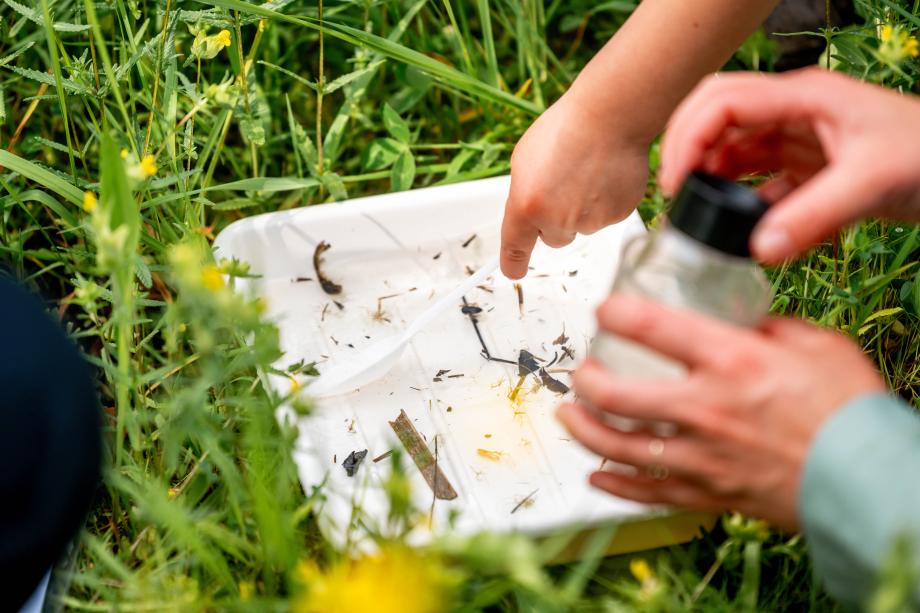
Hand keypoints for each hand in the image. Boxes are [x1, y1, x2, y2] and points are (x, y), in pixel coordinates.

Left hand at [500, 93, 649, 278]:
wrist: (609, 116)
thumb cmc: (566, 129)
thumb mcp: (524, 160)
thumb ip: (523, 194)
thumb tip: (528, 212)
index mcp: (526, 205)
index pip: (515, 246)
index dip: (513, 262)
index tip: (513, 271)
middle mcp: (557, 220)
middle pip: (553, 238)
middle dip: (556, 219)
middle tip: (564, 184)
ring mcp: (590, 221)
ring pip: (581, 227)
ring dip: (582, 208)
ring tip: (586, 172)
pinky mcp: (617, 216)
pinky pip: (606, 217)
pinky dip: (606, 201)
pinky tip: (605, 175)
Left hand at [557, 293, 884, 529]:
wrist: (868, 477)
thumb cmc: (848, 408)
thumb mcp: (815, 344)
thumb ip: (765, 327)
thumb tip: (734, 318)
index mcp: (731, 361)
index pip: (651, 326)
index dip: (614, 312)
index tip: (604, 309)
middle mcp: (706, 408)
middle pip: (615, 393)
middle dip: (585, 379)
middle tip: (580, 371)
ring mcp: (701, 456)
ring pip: (618, 445)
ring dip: (583, 430)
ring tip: (568, 416)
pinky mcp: (707, 492)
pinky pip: (647, 491)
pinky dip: (615, 484)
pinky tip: (596, 474)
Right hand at [659, 68, 919, 262]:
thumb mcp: (872, 182)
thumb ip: (813, 217)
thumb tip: (759, 248)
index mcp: (804, 98)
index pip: (722, 101)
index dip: (688, 138)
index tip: (675, 182)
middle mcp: (794, 113)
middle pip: (715, 115)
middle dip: (686, 149)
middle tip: (673, 193)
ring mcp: (799, 139)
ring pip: (733, 150)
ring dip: (711, 178)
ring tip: (700, 214)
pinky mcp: (807, 168)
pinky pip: (758, 182)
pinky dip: (743, 204)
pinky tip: (742, 230)